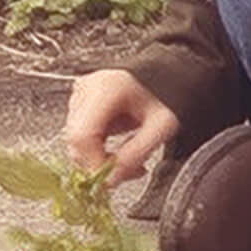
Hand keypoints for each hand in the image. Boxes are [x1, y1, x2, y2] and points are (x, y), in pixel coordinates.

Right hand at [63, 69, 180, 186]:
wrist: (174, 71)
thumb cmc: (172, 90)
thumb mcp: (163, 125)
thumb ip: (136, 154)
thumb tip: (111, 179)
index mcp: (105, 89)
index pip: (82, 136)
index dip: (93, 163)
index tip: (110, 179)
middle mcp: (88, 89)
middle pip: (75, 140)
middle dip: (99, 164)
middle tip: (128, 171)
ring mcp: (83, 94)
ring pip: (77, 141)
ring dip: (100, 158)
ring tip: (131, 159)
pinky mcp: (85, 101)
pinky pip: (83, 133)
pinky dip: (100, 148)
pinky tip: (122, 147)